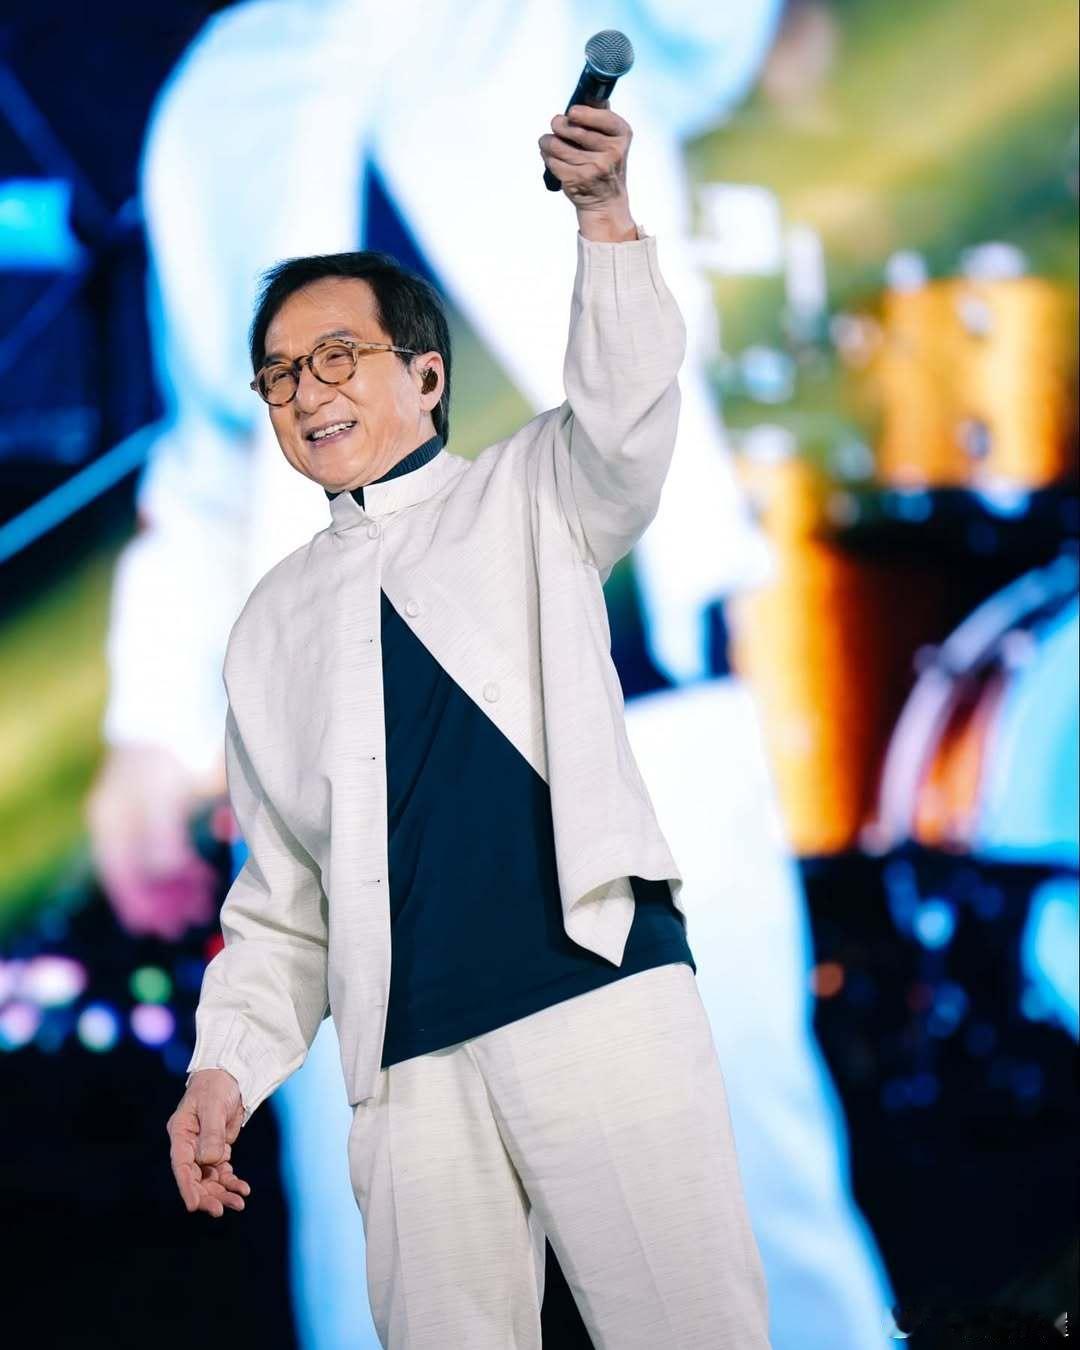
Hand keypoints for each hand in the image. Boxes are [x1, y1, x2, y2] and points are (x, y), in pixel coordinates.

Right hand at [86, 744, 219, 939]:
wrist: (175, 707)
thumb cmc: (168, 752)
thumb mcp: (163, 797)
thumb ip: (162, 838)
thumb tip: (166, 875)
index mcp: (110, 823)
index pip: (120, 877)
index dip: (139, 905)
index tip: (159, 928)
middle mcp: (120, 823)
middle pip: (139, 874)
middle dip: (164, 900)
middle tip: (192, 919)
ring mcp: (139, 815)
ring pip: (156, 864)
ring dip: (178, 886)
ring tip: (204, 901)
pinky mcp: (164, 807)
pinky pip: (170, 848)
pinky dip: (186, 865)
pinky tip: (204, 876)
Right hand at [167, 1068, 249, 1217]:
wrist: (230, 1075)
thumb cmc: (216, 1086)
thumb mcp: (213, 1106)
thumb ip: (211, 1133)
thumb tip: (209, 1161)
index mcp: (180, 1134)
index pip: (181, 1166)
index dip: (186, 1187)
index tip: (193, 1206)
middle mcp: (189, 1145)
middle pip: (195, 1178)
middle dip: (207, 1195)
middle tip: (220, 1210)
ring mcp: (203, 1150)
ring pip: (210, 1179)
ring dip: (222, 1193)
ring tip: (239, 1203)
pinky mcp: (218, 1149)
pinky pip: (223, 1172)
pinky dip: (232, 1182)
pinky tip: (243, 1190)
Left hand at [538, 104, 636, 240]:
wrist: (606, 201)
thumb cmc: (604, 164)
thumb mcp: (612, 138)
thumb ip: (601, 116)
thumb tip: (590, 91)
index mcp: (622, 134)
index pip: (601, 115)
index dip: (581, 113)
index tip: (572, 113)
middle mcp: (612, 151)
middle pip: (572, 128)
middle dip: (559, 124)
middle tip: (557, 124)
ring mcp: (595, 167)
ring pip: (557, 144)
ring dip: (548, 141)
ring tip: (549, 142)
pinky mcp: (578, 180)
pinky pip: (552, 160)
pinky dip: (547, 156)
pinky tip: (551, 157)